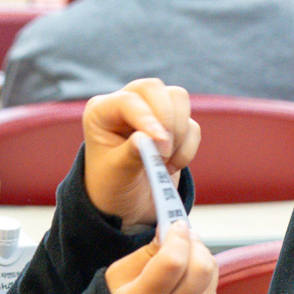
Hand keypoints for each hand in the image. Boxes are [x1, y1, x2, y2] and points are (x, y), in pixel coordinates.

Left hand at [81, 79, 198, 229]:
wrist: (126, 206)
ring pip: (178, 99)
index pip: (128, 100)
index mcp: (102, 112)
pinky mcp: (173, 126)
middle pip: (154, 88)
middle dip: (166, 120)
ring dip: (179, 134)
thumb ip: (131, 154)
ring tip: (164, 161)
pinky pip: (192, 125)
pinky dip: (187, 148)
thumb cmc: (112, 187)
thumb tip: (149, 137)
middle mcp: (126, 104)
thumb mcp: (116, 174)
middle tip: (164, 152)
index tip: (160, 145)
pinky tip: (170, 166)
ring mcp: (152, 112)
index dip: (147, 118)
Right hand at [105, 221, 216, 293]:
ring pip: (212, 276)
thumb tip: (172, 231)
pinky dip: (202, 278)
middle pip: (202, 267)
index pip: (173, 261)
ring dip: (200, 258)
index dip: (179, 236)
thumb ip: (148, 252)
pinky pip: (212, 291)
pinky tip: (185, 281)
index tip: (176, 225)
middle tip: (184, 237)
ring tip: (184, 257)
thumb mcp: (119, 276)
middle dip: (196, 244)